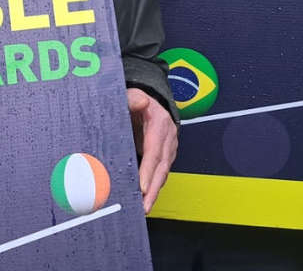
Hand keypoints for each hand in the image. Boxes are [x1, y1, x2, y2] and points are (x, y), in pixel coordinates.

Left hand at [128, 87, 177, 212]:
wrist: (153, 102)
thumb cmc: (139, 100)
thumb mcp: (134, 94)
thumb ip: (133, 98)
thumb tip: (140, 101)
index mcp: (160, 124)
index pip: (154, 150)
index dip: (148, 169)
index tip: (142, 186)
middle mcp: (168, 139)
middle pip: (162, 168)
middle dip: (154, 189)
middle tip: (144, 206)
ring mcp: (169, 149)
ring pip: (163, 174)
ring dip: (154, 192)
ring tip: (144, 207)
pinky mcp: (165, 156)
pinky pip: (160, 173)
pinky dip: (154, 187)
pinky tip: (145, 198)